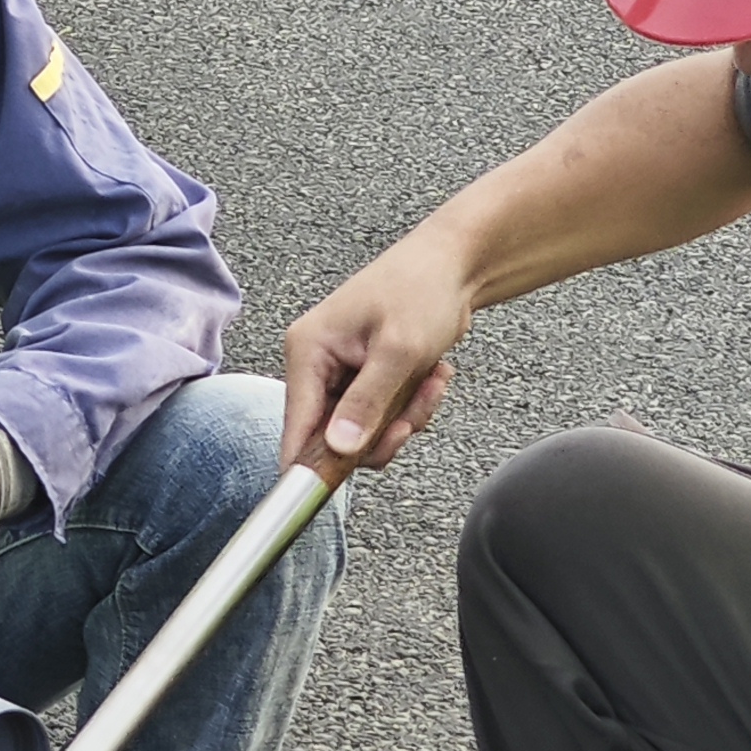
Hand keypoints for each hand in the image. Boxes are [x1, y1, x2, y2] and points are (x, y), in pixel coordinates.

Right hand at [280, 228, 469, 471]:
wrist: (454, 264)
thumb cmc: (421, 288)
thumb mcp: (398, 350)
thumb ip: (368, 402)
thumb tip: (339, 449)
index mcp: (308, 351)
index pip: (296, 427)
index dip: (312, 464)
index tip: (335, 486)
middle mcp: (317, 364)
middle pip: (334, 437)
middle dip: (381, 432)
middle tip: (411, 415)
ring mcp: (342, 374)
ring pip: (365, 432)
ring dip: (404, 417)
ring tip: (430, 382)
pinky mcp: (366, 380)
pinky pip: (383, 417)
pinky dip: (411, 406)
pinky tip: (432, 376)